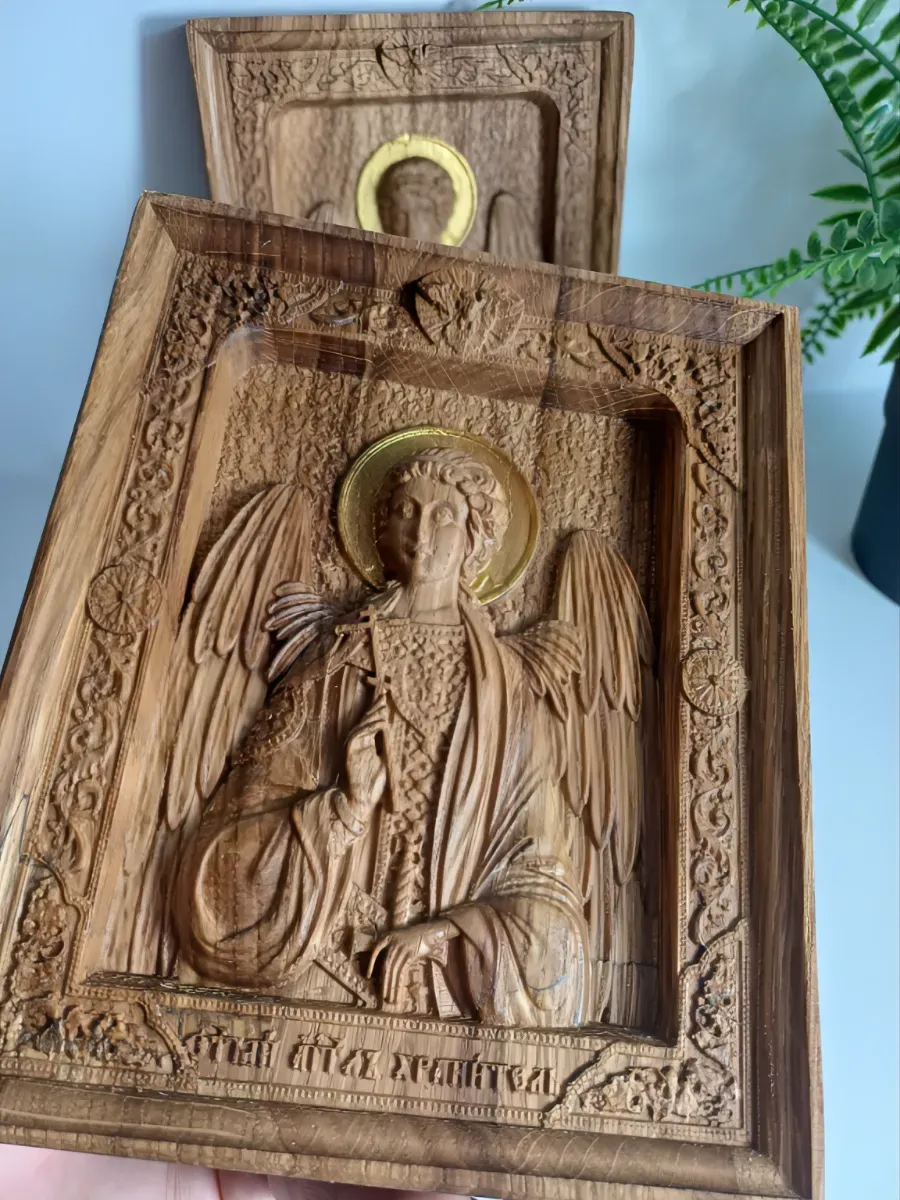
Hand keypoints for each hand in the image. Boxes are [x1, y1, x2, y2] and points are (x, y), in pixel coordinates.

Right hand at [345, 692, 388, 815]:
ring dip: (373, 715)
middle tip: (384, 695)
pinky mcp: (350, 752)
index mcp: (366, 744)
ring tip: (384, 706)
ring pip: (362, 725)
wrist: (361, 801)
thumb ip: (385, 748)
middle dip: (375, 708)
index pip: (371, 723)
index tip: (386, 699)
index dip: (378, 711)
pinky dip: (369, 727)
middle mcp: (358, 743)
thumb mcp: (385, 762)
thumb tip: (392, 733)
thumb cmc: (373, 785)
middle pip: (366, 721)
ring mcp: (353, 747)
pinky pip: (359, 735)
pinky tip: (380, 723)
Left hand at [367, 920, 455, 1005]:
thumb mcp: (400, 939)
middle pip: (386, 965)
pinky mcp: (409, 954)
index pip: (376, 951)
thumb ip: (393, 950)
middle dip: (384, 982)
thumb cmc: (415, 936)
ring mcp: (401, 949)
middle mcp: (393, 943)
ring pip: (393, 971)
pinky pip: (402, 971)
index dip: (371, 964)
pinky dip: (398, 982)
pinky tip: (398, 991)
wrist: (429, 930)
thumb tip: (387, 967)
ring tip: (390, 999)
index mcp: (388, 937)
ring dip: (392, 987)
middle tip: (383, 997)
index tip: (368, 977)